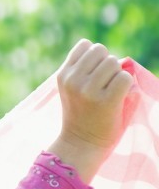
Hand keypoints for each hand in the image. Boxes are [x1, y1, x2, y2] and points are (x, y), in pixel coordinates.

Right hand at [48, 39, 137, 182]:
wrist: (80, 143)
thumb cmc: (80, 114)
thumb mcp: (71, 89)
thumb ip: (83, 70)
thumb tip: (116, 59)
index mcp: (63, 75)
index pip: (85, 45)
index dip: (94, 56)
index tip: (93, 73)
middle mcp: (73, 80)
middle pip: (101, 51)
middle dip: (107, 64)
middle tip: (104, 83)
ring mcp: (88, 90)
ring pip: (114, 62)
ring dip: (117, 74)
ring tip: (110, 90)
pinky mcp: (106, 101)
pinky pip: (125, 78)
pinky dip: (126, 85)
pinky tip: (118, 97)